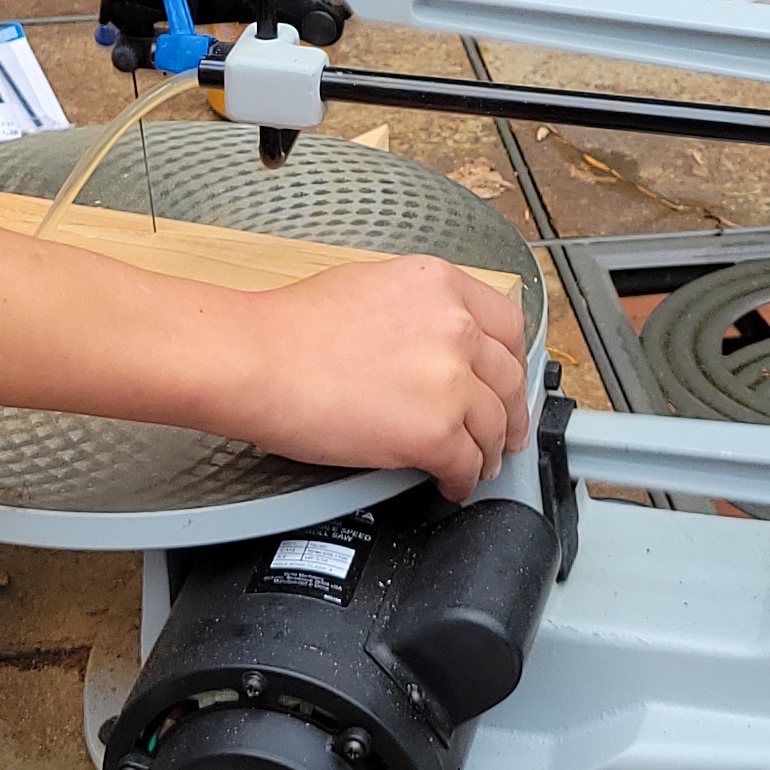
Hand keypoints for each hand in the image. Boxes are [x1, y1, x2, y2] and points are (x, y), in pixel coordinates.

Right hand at [215, 256, 531, 498]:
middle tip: (504, 430)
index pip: (507, 324)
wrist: (257, 361)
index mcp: (439, 285)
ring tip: (478, 464)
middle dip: (510, 411)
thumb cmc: (290, 328)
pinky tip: (451, 484)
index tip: (509, 379)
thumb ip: (416, 308)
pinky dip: (463, 480)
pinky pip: (465, 465)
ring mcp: (449, 382)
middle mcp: (455, 328)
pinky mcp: (433, 433)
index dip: (512, 360)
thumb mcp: (370, 285)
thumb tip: (430, 337)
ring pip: (493, 426)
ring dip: (488, 450)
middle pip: (508, 377)